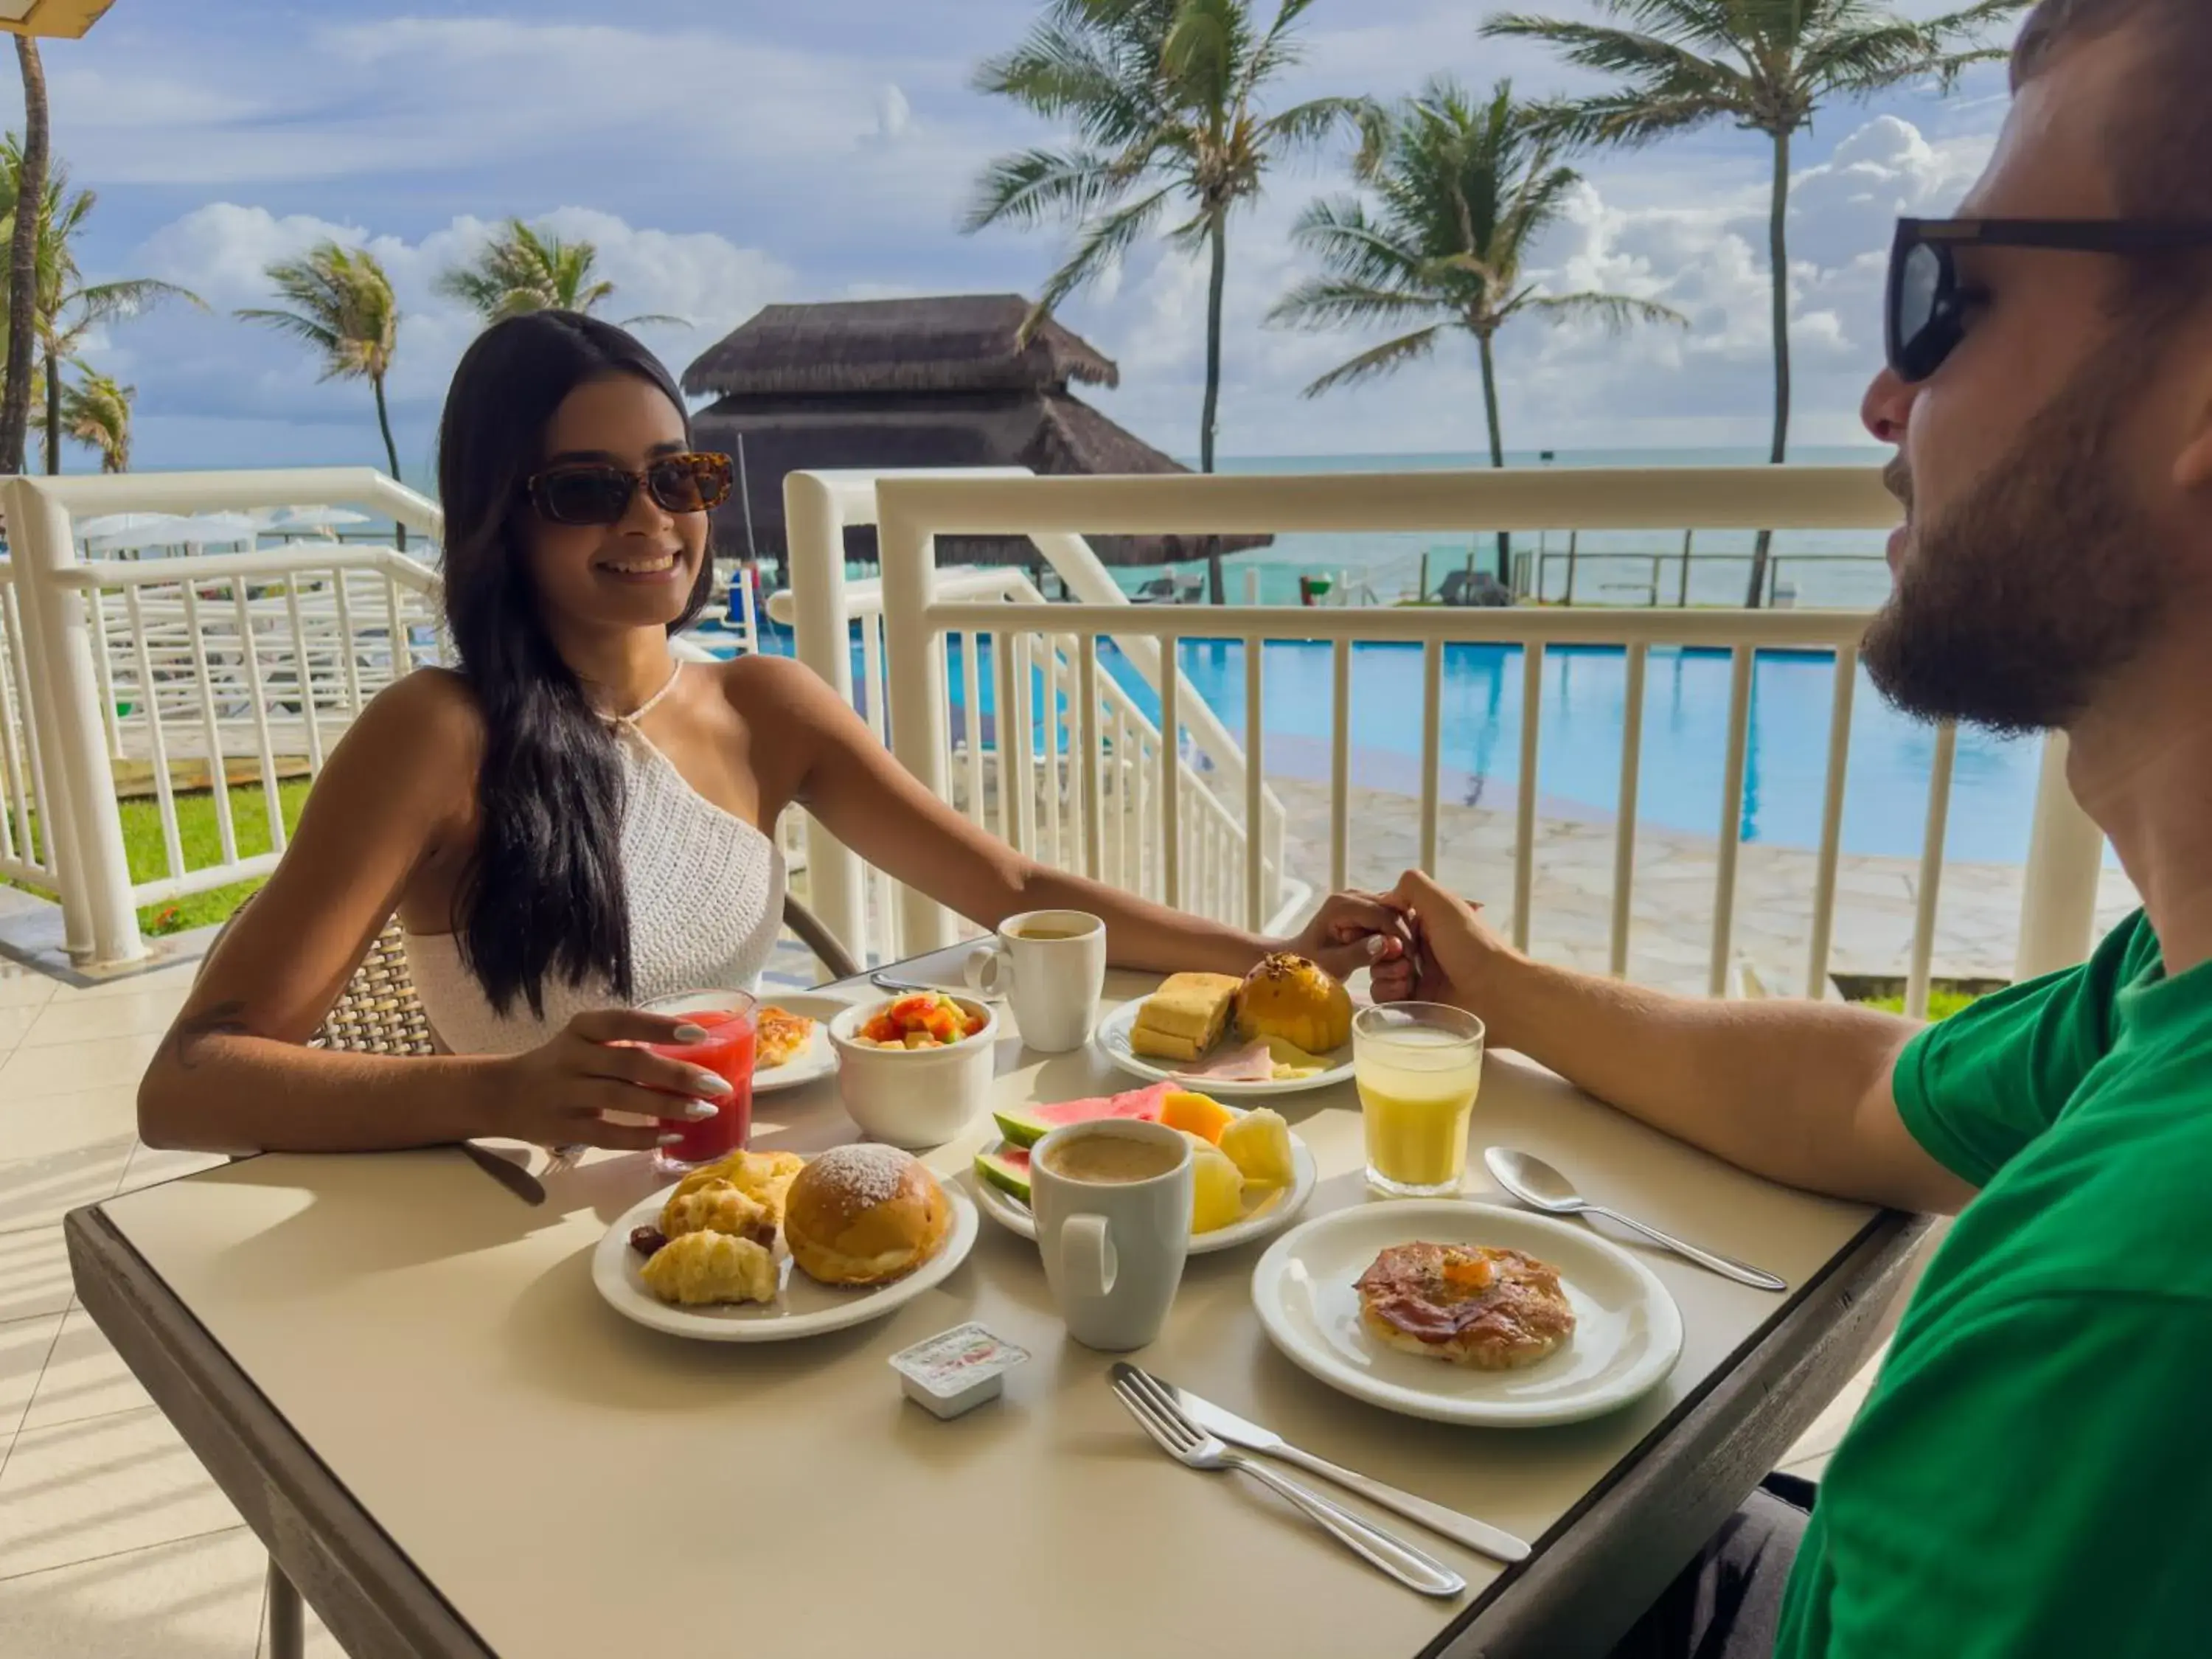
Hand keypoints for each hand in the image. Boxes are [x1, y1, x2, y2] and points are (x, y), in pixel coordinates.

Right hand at [478, 1008, 734, 1151]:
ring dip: (668, 1106)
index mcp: (581, 1029)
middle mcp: (572, 1057)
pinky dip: (643, 1138)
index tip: (699, 1033)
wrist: (502, 1094)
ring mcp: (566, 1094)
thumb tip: (693, 1051)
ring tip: (704, 1110)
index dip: (660, 1027)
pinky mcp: (564, 1128)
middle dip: (677, 1074)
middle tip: (716, 1084)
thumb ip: (626, 1043)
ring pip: (623, 1100)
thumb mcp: (585, 1040)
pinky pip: (609, 1135)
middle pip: (630, 1063)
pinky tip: (672, 1137)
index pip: (623, 1021)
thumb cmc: (562, 1063)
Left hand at [1282, 890, 1415, 982]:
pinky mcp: (1364, 906)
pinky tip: (1393, 951)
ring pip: (1394, 911)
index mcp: (1342, 905)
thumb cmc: (1310, 963)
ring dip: (1400, 933)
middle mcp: (1352, 895)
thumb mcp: (1331, 964)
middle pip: (1392, 909)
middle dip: (1404, 935)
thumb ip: (1358, 954)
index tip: (1411, 960)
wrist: (1299, 956)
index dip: (1401, 936)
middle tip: (1410, 960)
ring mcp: (1359, 898)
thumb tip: (1388, 943)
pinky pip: (1388, 915)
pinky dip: (1394, 932)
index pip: (1383, 914)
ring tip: (1401, 957)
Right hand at [1369, 870, 1514, 1014]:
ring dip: (1385, 974)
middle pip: (1380, 947)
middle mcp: (1423, 949)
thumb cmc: (1474, 946)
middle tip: (1403, 957)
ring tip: (1407, 977)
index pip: (1387, 920)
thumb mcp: (1444, 904)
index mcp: (1429, 923)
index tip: (1387, 932)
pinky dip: (1389, 994)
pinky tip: (1406, 991)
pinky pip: (1386, 999)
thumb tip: (1385, 898)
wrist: (1499, 993)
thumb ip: (1412, 886)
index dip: (1380, 926)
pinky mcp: (1417, 1005)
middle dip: (1382, 952)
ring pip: (1379, 973)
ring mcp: (1419, 978)